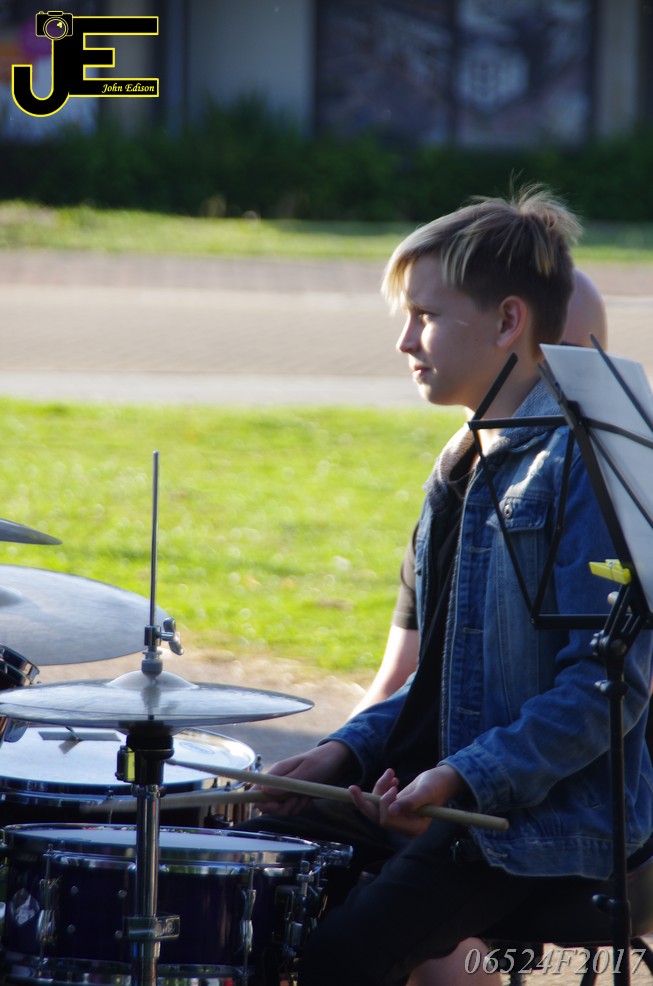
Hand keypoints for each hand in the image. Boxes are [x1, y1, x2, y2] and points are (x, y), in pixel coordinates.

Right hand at [253, 741, 353, 817]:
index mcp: (276, 773)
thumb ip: (285, 783)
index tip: (277, 805)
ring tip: (305, 797)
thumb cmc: (319, 762)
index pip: (257, 790)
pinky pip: (292, 809)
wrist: (335, 761)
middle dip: (282, 808)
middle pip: (268, 804)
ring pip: (281, 809)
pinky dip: (300, 808)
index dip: (262, 802)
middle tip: (296, 800)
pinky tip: (309, 799)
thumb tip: (264, 791)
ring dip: (294, 808)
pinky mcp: (295, 796)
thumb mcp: (305, 772)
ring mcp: (286, 790)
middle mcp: (278, 783)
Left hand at [350, 764, 467, 837]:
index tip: (394, 787)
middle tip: (353, 788)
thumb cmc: (437, 785)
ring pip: (377, 807)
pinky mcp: (395, 808)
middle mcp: (404, 827)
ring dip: (379, 788)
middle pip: (376, 818)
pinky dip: (383, 787)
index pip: (387, 821)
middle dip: (366, 801)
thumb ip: (411, 802)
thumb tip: (392, 812)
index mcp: (413, 828)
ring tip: (391, 773)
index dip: (384, 804)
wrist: (442, 780)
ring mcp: (399, 818)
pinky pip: (381, 800)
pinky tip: (393, 777)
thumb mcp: (425, 792)